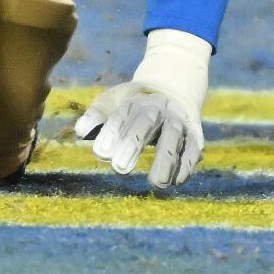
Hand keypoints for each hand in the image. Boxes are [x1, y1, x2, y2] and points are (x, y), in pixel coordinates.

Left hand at [72, 29, 210, 189]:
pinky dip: (186, 164)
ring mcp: (178, 121)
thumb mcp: (114, 102)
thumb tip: (79, 131)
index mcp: (135, 100)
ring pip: (173, 137)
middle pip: (146, 123)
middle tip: (119, 168)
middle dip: (133, 144)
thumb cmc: (135, 104)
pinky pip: (192, 149)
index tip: (101, 152)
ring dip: (166, 160)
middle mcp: (158, 108)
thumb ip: (97, 116)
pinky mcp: (194, 136)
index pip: (122, 114)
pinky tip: (176, 181)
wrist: (174, 90)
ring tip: (156, 183)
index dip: (112, 132)